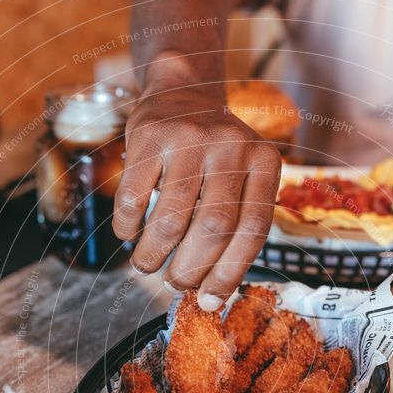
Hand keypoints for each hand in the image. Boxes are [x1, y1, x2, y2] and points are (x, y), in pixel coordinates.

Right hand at [112, 85, 280, 309]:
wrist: (183, 91)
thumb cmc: (214, 156)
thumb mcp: (241, 179)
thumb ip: (234, 228)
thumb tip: (211, 297)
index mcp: (264, 162)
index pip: (252, 231)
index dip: (230, 273)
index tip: (210, 301)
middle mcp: (232, 146)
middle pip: (212, 229)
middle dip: (190, 270)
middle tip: (174, 284)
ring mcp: (189, 138)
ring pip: (171, 220)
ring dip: (153, 255)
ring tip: (147, 265)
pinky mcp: (148, 136)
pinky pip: (134, 199)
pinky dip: (128, 228)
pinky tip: (130, 235)